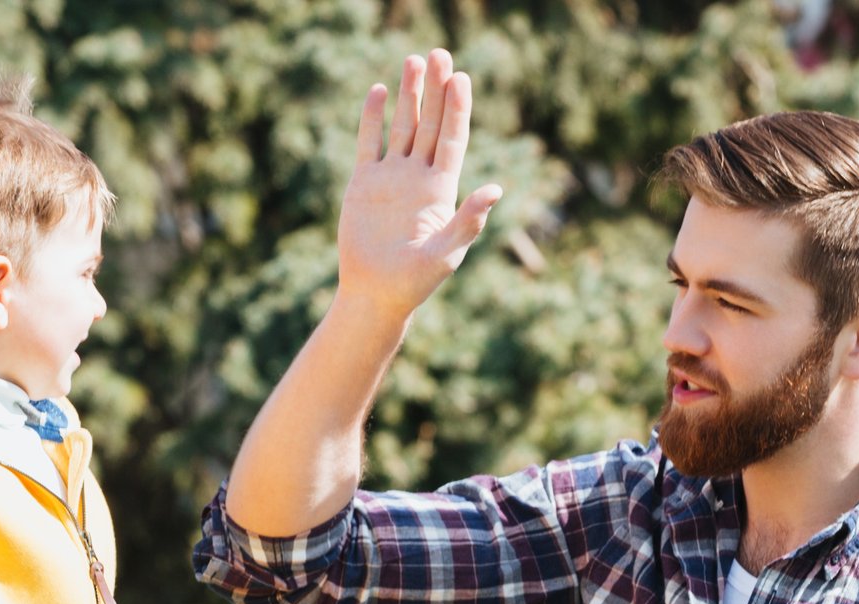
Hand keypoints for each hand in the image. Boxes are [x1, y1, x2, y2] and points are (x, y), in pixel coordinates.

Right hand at [336, 49, 504, 323]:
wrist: (375, 294)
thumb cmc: (415, 282)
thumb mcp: (447, 252)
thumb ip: (469, 222)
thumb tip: (495, 191)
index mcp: (442, 189)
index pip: (453, 139)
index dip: (458, 109)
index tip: (460, 78)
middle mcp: (419, 177)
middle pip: (431, 124)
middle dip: (435, 90)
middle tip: (439, 54)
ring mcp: (391, 178)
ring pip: (402, 126)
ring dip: (408, 95)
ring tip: (412, 60)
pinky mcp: (364, 183)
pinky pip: (370, 143)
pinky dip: (372, 118)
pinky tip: (379, 91)